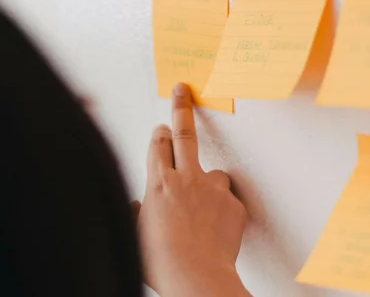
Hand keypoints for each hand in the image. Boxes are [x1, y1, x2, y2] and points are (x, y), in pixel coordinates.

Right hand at [137, 83, 249, 296]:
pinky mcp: (234, 204)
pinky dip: (222, 210)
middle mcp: (186, 179)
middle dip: (181, 109)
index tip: (160, 127)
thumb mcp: (136, 236)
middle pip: (184, 135)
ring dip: (208, 183)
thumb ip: (138, 214)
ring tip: (205, 208)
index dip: (158, 134)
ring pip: (214, 173)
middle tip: (183, 90)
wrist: (197, 278)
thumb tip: (140, 206)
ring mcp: (213, 189)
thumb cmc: (162, 263)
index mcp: (159, 184)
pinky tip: (216, 230)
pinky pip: (228, 201)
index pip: (157, 146)